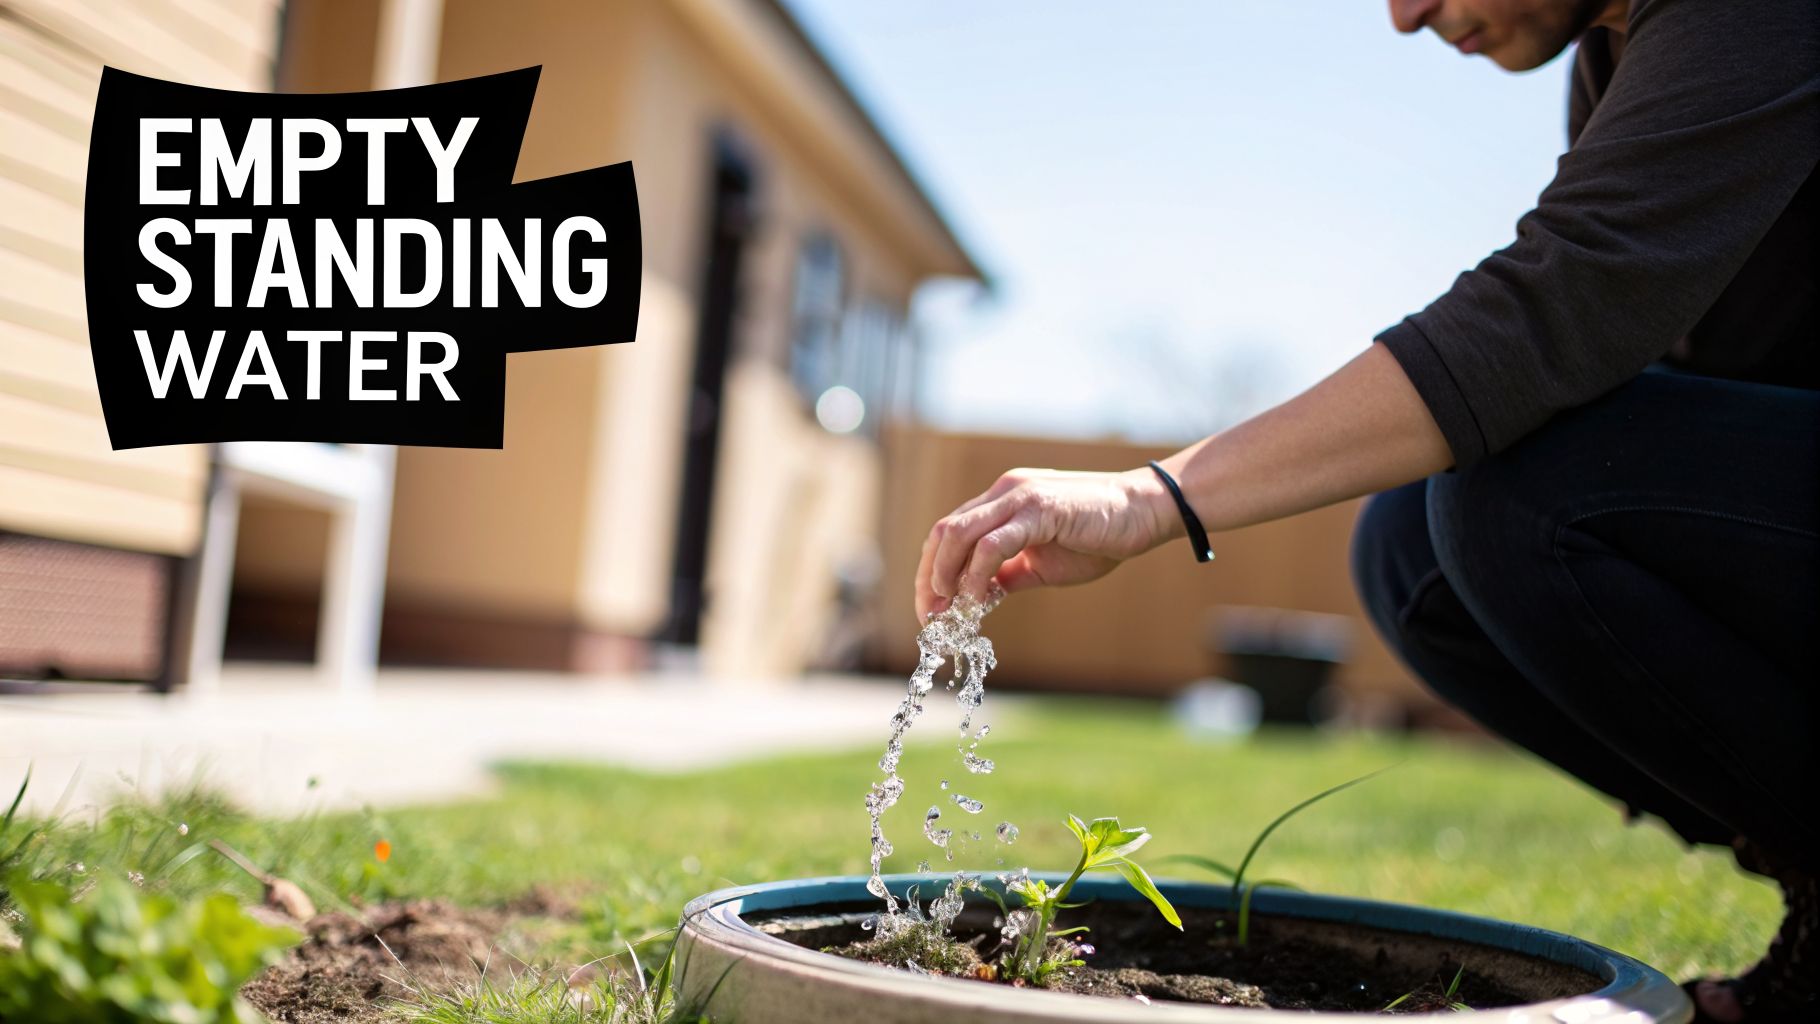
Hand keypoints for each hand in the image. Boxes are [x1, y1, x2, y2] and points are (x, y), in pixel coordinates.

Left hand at [913, 466, 1176, 620]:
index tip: (929, 611)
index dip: (930, 572)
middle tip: (930, 618)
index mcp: (1000, 502)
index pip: (947, 534)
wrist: (1143, 512)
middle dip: (928, 578)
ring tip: (948, 609)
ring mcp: (1019, 497)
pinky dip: (976, 574)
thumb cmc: (1098, 536)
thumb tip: (976, 598)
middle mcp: (1003, 493)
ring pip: (958, 533)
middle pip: (943, 532)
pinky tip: (977, 599)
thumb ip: (1007, 575)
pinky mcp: (1039, 510)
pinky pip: (993, 544)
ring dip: (945, 575)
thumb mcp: (1042, 564)